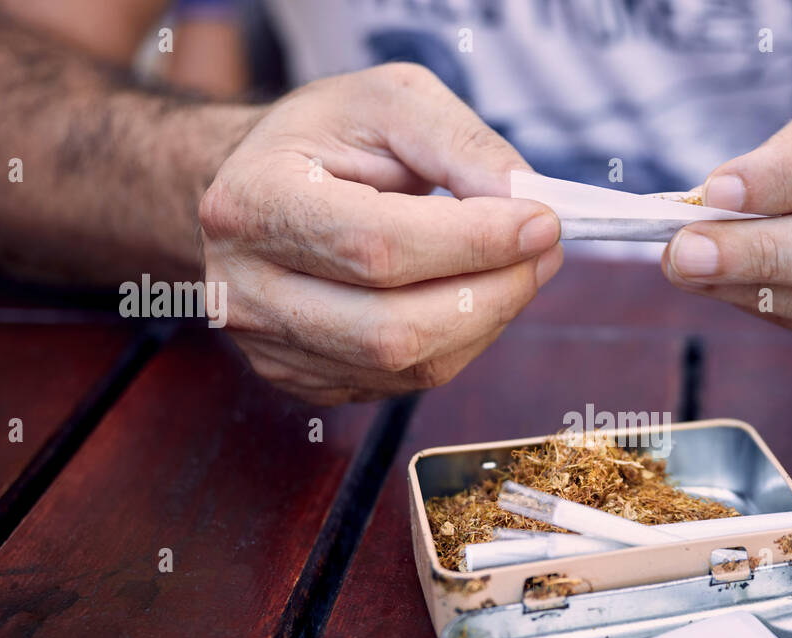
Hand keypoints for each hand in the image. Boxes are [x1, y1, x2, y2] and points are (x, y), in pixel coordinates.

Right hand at [199, 63, 562, 403]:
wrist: (259, 186)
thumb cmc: (325, 138)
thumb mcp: (389, 101)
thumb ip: (460, 144)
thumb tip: (526, 205)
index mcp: (252, 203)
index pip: (377, 246)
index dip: (473, 242)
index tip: (543, 221)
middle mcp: (246, 290)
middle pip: (393, 328)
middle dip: (492, 294)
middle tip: (545, 252)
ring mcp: (271, 347)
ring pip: (407, 366)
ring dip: (486, 321)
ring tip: (520, 269)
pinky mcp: (302, 380)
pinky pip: (403, 383)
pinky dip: (459, 342)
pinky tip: (474, 297)